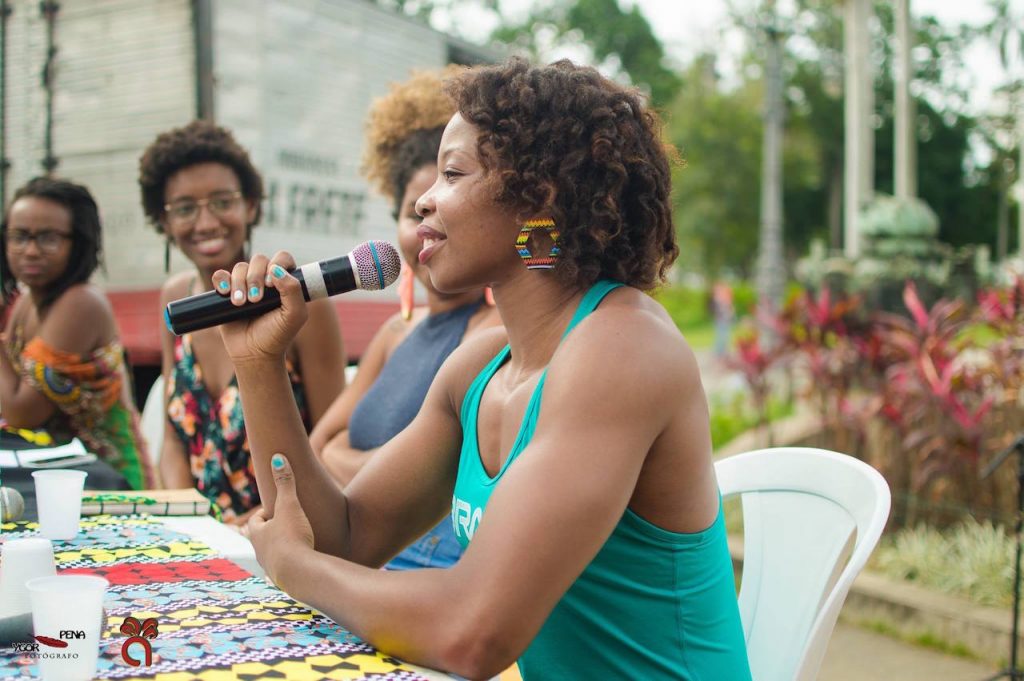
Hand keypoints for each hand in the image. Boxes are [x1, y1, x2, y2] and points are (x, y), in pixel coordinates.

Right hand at [213, 251, 308, 364]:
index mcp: (285, 281)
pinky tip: (225, 293)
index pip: (283, 258)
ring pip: (240, 267)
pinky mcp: (227, 292)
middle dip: (255, 277)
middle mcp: (265, 280)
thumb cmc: (278, 335)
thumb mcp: (294, 315)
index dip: (276, 264)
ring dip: (239, 283)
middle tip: (255, 300)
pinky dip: (221, 280)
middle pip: (259, 259)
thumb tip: (275, 269)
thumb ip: (293, 290)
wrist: (255, 353)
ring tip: (240, 304)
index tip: (272, 285)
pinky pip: (220, 275)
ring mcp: (245, 285)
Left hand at [246, 454, 314, 585]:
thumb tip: (277, 458)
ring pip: (272, 554)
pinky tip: (301, 562)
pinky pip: (285, 568)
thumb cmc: (291, 537)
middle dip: (272, 531)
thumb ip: (285, 482)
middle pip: (263, 538)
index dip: (265, 513)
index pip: (257, 521)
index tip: (276, 509)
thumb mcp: (290, 506)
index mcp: (257, 534)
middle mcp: (260, 551)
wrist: (298, 573)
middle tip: (285, 523)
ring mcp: (271, 567)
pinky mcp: (284, 579)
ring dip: (281, 548)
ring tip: (295, 543)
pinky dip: (291, 562)